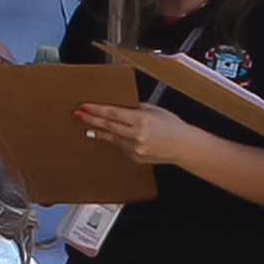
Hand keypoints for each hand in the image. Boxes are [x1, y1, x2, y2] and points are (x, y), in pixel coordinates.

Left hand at [73, 100, 191, 166]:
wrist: (184, 146)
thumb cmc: (172, 126)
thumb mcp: (154, 110)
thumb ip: (136, 108)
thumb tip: (119, 105)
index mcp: (142, 120)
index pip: (113, 113)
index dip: (96, 110)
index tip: (85, 107)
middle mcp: (137, 135)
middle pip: (108, 126)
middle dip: (91, 120)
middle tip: (79, 114)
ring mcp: (135, 148)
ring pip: (111, 137)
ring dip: (98, 130)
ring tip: (88, 124)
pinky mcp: (135, 157)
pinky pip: (120, 146)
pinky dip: (114, 139)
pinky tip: (108, 134)